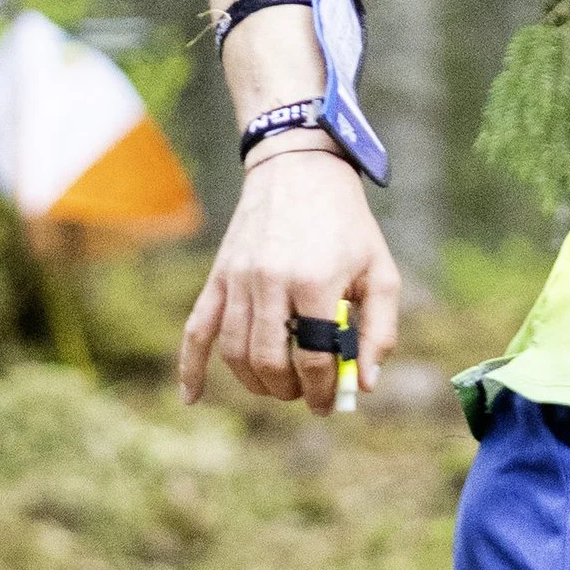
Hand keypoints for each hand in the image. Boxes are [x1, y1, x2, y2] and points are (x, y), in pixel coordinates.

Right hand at [177, 147, 401, 413]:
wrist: (299, 166)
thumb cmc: (346, 223)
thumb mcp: (379, 271)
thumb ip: (379, 329)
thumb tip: (364, 383)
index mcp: (314, 282)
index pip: (314, 358)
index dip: (322, 391)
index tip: (328, 403)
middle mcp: (270, 282)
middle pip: (270, 361)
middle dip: (288, 390)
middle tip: (304, 394)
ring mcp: (238, 279)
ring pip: (235, 352)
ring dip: (255, 382)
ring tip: (276, 385)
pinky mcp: (219, 276)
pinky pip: (196, 329)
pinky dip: (190, 366)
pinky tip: (193, 397)